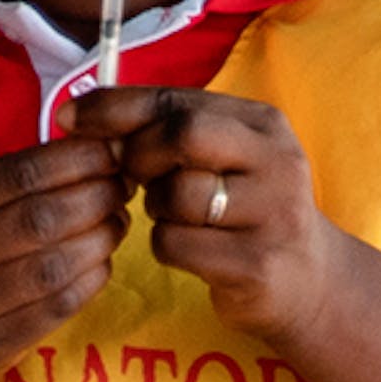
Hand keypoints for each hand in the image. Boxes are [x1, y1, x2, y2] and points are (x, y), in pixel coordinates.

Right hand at [0, 131, 134, 381]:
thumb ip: (0, 185)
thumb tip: (85, 153)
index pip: (16, 175)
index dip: (73, 160)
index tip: (108, 151)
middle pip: (38, 219)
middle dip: (94, 196)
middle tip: (121, 187)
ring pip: (52, 266)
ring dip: (99, 239)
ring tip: (116, 222)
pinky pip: (55, 309)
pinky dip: (90, 280)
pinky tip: (101, 262)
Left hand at [95, 86, 349, 338]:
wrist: (311, 282)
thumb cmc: (246, 211)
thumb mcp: (225, 157)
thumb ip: (170, 131)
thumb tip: (84, 117)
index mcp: (263, 123)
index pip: (176, 100)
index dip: (115, 107)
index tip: (69, 116)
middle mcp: (277, 161)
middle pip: (182, 135)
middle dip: (140, 155)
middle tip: (133, 176)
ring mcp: (273, 214)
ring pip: (175, 195)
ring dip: (157, 208)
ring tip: (176, 216)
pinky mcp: (257, 265)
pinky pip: (177, 244)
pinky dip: (167, 246)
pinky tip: (189, 249)